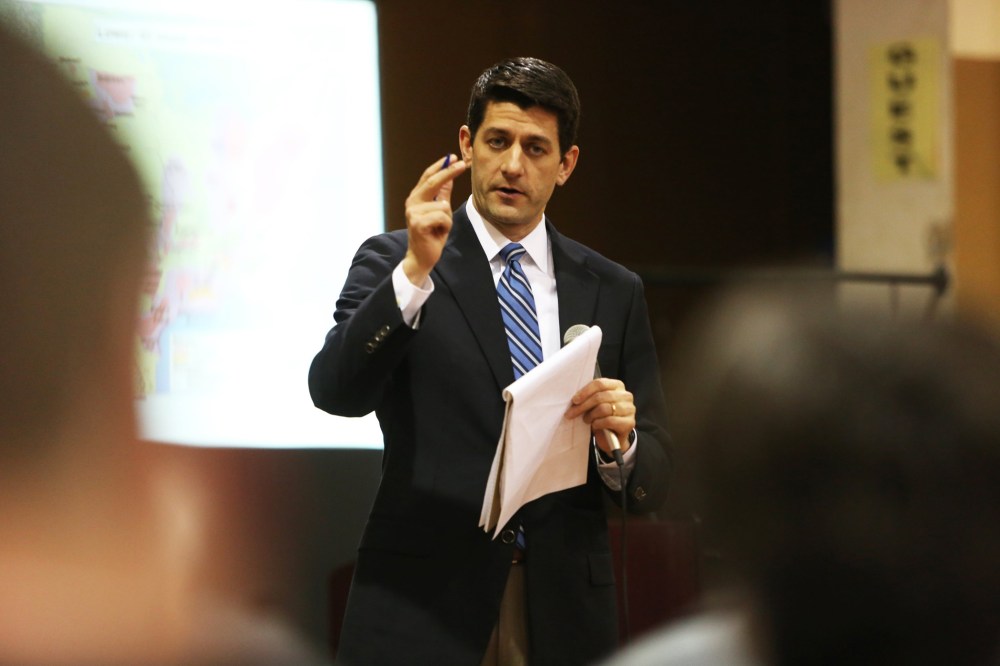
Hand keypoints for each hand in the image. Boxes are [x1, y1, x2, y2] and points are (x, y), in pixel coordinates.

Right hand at [401, 154, 466, 284]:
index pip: (428, 177)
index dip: (441, 166)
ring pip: (443, 205)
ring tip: (440, 227)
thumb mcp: (439, 212)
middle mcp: (412, 202)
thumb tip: (449, 178)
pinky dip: (446, 226)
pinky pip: (442, 217)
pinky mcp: (418, 223)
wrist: (421, 257)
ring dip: (448, 218)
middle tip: (463, 164)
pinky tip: (437, 233)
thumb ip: (442, 195)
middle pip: (433, 182)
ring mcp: (413, 213)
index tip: (453, 157)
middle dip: (449, 172)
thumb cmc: (431, 234)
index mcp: (416, 198)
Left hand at [565, 378, 635, 455]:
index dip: (585, 391)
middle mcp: (626, 395)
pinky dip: (598, 424)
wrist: (613, 437)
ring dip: (591, 416)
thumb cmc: (602, 416)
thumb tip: (574, 399)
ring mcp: (630, 409)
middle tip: (572, 413)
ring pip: (604, 408)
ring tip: (586, 420)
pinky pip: (609, 421)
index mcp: (617, 385)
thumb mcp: (595, 404)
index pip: (600, 383)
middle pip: (600, 396)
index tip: (574, 400)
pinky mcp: (630, 422)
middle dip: (583, 406)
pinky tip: (595, 425)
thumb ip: (589, 397)